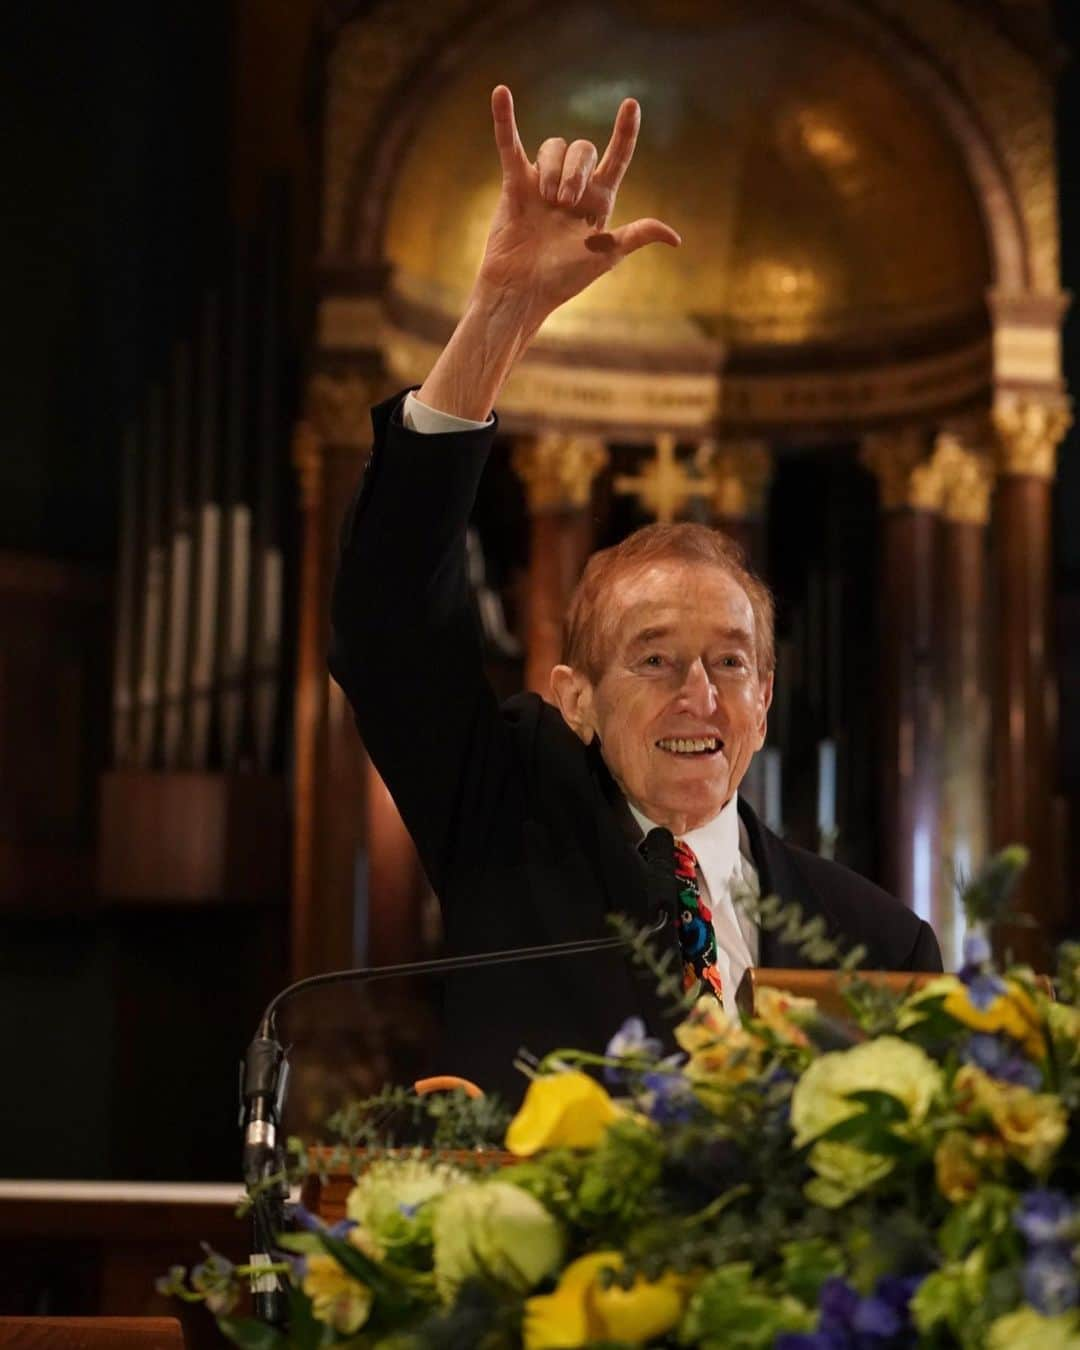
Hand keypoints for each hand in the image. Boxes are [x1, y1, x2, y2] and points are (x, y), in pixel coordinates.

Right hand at [472, 85, 680, 325]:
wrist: (523, 291)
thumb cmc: (563, 280)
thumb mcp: (606, 256)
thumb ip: (636, 236)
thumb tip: (675, 238)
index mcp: (598, 200)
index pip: (617, 157)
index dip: (625, 132)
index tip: (631, 104)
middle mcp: (572, 187)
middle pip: (582, 149)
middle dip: (575, 171)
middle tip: (565, 203)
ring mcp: (542, 182)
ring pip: (553, 147)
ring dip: (553, 170)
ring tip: (547, 201)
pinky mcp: (515, 184)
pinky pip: (510, 145)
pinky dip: (504, 119)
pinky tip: (501, 92)